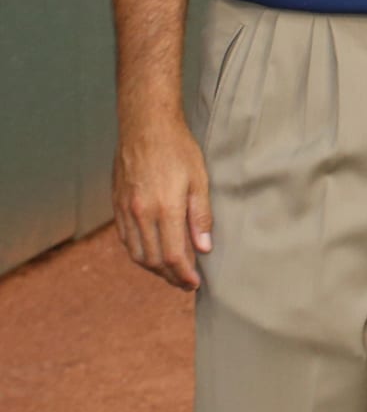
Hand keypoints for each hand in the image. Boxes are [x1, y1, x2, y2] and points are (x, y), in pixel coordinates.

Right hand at [113, 111, 211, 289]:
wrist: (145, 127)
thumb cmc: (178, 150)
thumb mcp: (199, 179)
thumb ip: (200, 216)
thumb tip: (204, 248)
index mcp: (164, 209)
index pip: (173, 256)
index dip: (184, 275)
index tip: (195, 283)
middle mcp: (141, 214)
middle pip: (153, 260)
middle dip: (170, 276)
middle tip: (185, 282)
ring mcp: (125, 211)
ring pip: (137, 253)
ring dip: (154, 268)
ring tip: (171, 272)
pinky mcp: (117, 205)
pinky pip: (126, 239)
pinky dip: (139, 252)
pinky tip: (152, 253)